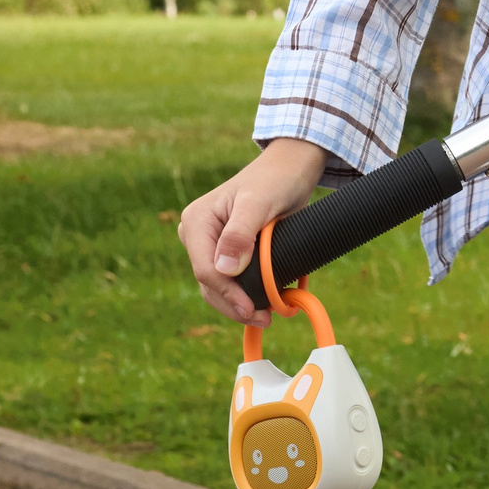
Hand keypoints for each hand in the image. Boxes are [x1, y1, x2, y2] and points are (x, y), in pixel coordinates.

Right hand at [177, 138, 328, 326]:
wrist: (291, 170)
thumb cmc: (275, 179)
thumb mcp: (259, 202)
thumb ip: (240, 233)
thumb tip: (225, 269)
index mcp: (197, 222)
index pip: (205, 269)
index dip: (227, 293)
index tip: (251, 309)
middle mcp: (199, 236)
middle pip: (210, 284)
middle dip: (234, 305)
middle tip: (264, 319)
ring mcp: (213, 246)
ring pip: (219, 288)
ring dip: (240, 305)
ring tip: (267, 316)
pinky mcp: (230, 254)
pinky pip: (232, 281)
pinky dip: (247, 294)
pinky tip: (267, 303)